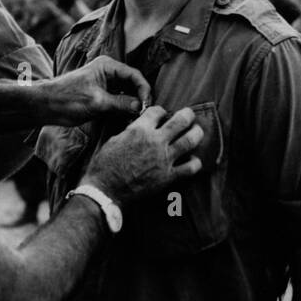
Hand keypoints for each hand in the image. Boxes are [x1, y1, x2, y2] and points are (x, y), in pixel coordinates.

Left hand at [42, 56, 150, 125]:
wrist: (46, 106)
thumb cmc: (66, 98)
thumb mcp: (97, 101)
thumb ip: (120, 103)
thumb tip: (140, 107)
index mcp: (107, 66)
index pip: (134, 75)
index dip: (144, 89)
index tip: (148, 104)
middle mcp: (108, 74)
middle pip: (133, 85)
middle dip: (139, 99)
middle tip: (144, 114)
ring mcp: (106, 86)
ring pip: (127, 95)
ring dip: (132, 106)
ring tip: (136, 118)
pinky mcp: (102, 98)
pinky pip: (119, 103)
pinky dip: (124, 111)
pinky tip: (127, 120)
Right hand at [80, 105, 203, 204]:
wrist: (105, 190)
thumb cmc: (103, 165)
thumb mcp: (112, 140)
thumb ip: (128, 130)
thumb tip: (136, 125)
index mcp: (138, 130)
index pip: (158, 111)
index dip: (160, 111)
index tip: (161, 114)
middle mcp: (155, 141)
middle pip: (181, 120)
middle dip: (187, 115)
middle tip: (189, 115)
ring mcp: (164, 159)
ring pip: (191, 140)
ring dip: (197, 133)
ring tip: (197, 132)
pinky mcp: (169, 177)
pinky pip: (191, 167)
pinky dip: (195, 162)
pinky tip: (192, 160)